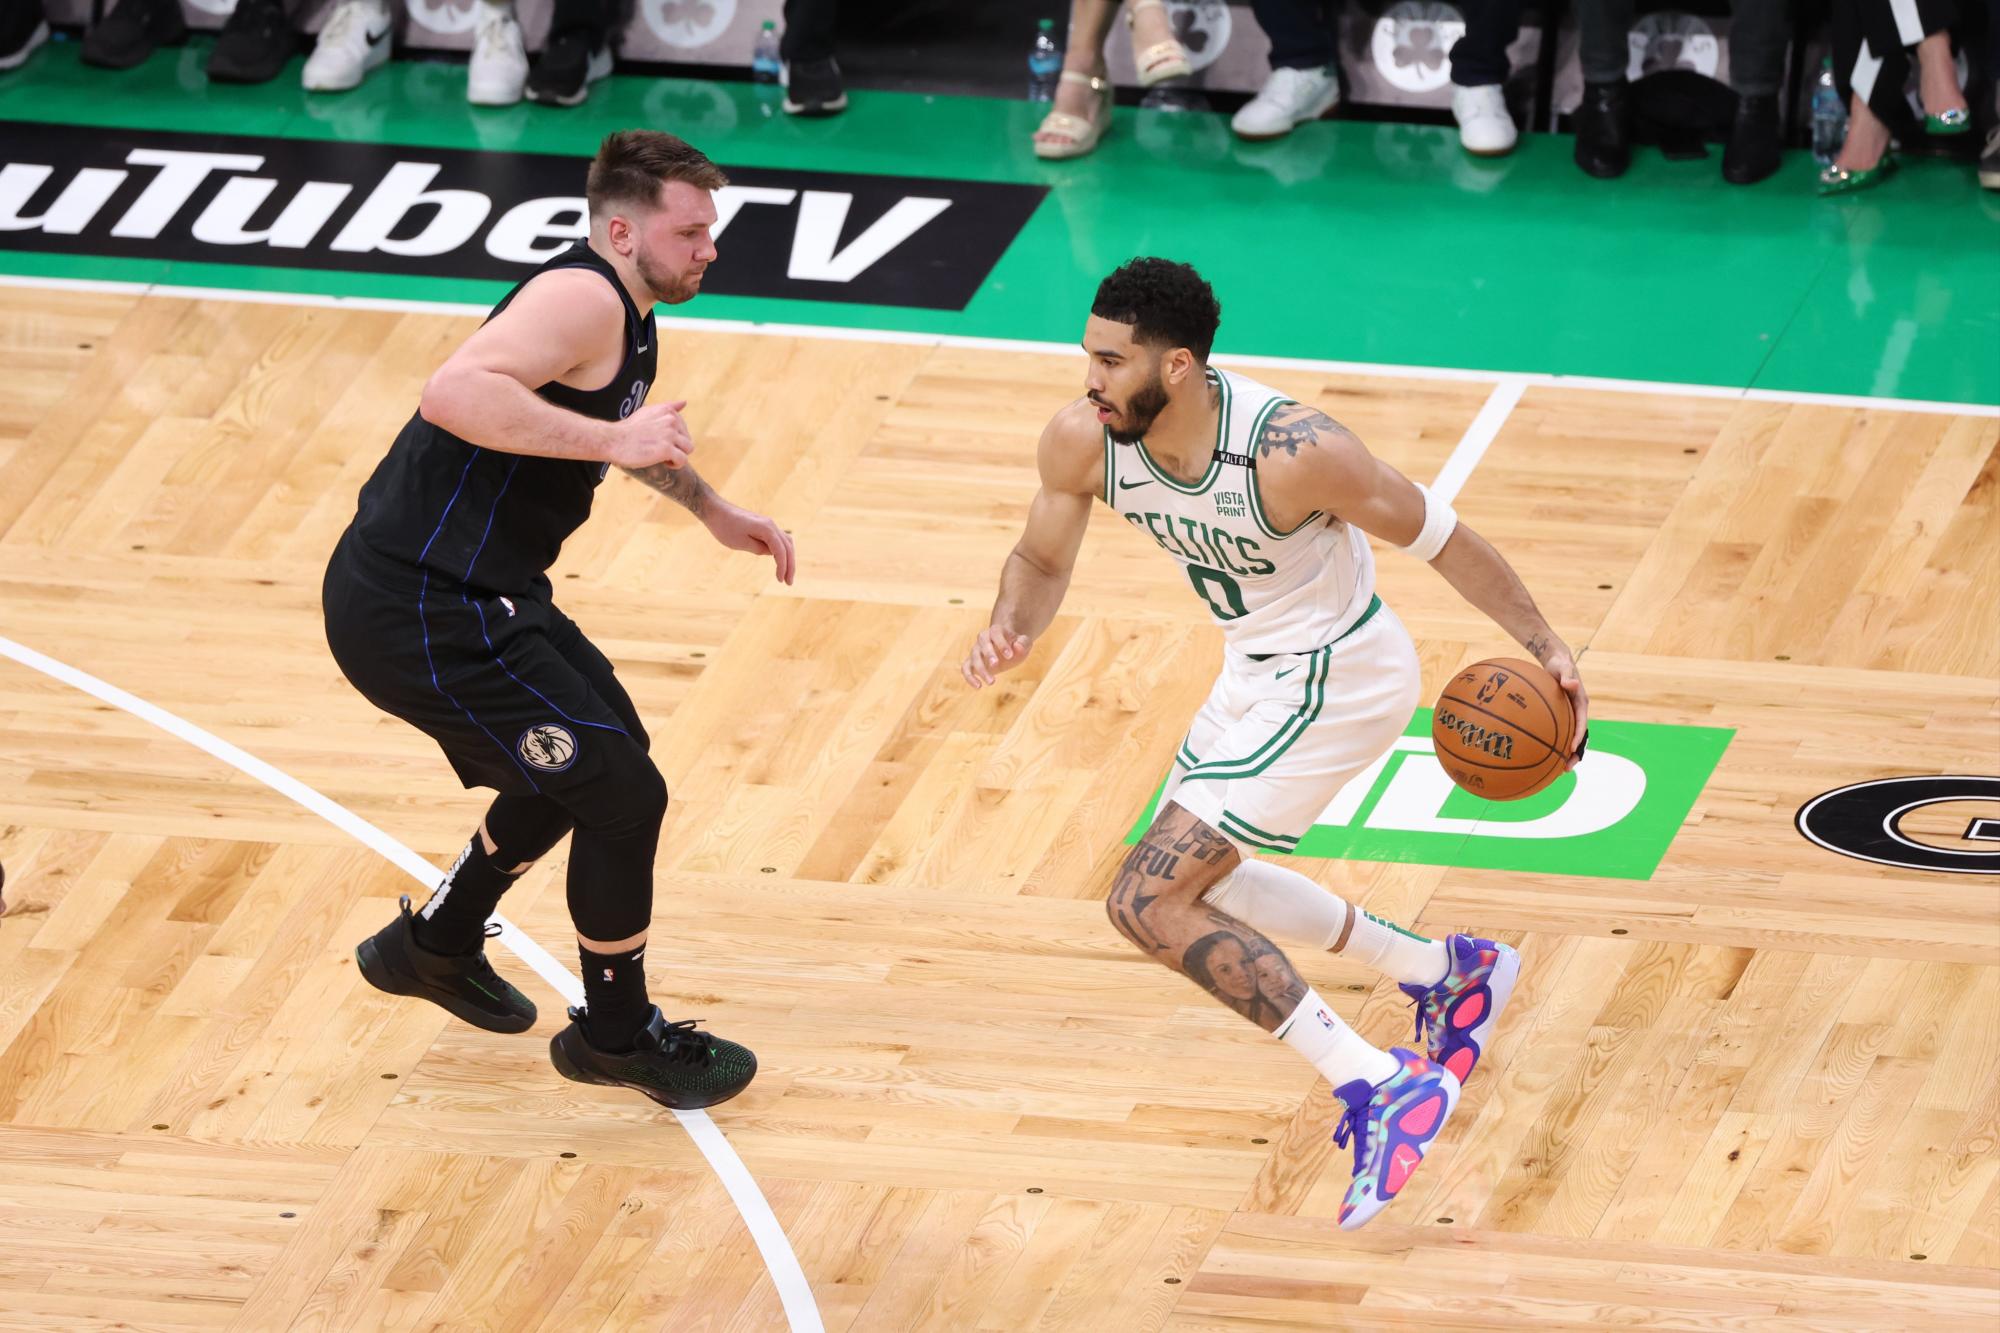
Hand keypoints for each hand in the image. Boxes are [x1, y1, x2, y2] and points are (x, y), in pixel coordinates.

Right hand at [606, 401, 692, 470]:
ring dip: (678, 456)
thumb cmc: (629, 429)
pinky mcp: (666, 449)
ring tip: (664, 457)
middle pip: (687, 439)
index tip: (659, 440)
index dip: (674, 438)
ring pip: (688, 449)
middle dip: (677, 447)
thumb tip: (684, 402)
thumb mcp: (648, 412)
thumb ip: (667, 408)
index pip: (683, 428)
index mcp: (667, 411)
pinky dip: (676, 464)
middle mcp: (671, 420)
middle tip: (659, 450)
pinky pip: (683, 460)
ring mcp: (669, 434)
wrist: (613, 440)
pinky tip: (665, 463)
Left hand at [703, 500, 795, 584]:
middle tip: (788, 583)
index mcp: (767, 528)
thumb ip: (759, 549)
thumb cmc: (725, 527)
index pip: (781, 550)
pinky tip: (780, 562)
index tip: (779, 580)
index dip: (783, 566)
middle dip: (790, 565)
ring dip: (789, 558)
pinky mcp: (764, 526)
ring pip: (786, 542)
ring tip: (786, 575)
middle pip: (788, 547)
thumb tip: (772, 554)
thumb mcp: (740, 543)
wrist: (716, 511)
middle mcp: (771, 525)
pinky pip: (779, 539)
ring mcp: (769, 524)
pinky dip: (782, 551)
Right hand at [961, 624, 1031, 688]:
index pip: (995, 633)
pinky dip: (969, 677)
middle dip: (988, 654)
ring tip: (992, 682)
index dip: (1001, 643)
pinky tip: (979, 687)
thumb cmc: (1016, 645)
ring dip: (981, 670)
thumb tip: (1017, 646)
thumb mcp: (1024, 643)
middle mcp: (983, 639)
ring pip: (974, 657)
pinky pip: (965, 668)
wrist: (1007, 650)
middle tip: (996, 665)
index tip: (1010, 656)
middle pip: (982, 643)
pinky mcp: (971, 663)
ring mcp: (976, 651)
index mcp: (996, 631)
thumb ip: (1023, 643)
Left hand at [1537, 643, 1589, 770]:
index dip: (1578, 736)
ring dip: (1566, 753)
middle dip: (1574, 753)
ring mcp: (1570, 714)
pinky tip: (1541, 753)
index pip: (1582, 723)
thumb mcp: (1563, 667)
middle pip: (1580, 736)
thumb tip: (1571, 684)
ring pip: (1570, 737)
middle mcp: (1578, 711)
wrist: (1557, 660)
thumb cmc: (1560, 664)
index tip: (1572, 748)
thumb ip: (1567, 676)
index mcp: (1581, 703)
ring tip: (1557, 769)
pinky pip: (1559, 732)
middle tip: (1566, 768)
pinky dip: (1554, 743)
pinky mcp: (1562, 714)